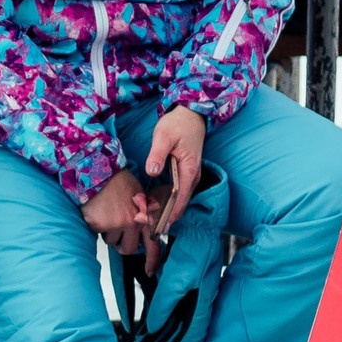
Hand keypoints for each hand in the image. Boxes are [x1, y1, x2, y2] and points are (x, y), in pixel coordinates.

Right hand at [82, 170, 150, 255]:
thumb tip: (143, 231)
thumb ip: (144, 216)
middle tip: (118, 233)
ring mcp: (115, 225)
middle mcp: (132, 223)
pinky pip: (97, 233)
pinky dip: (96, 226)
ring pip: (111, 242)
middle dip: (123, 244)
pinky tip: (97, 212)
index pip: (153, 246)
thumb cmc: (118, 181)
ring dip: (109, 232)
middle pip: (129, 249)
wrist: (99, 171)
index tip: (150, 271)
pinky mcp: (99, 225)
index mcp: (144, 217)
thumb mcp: (140, 197)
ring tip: (106, 214)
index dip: (152, 261)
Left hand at [143, 108, 207, 237]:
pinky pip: (177, 191)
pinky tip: (153, 205)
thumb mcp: (164, 136)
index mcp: (190, 170)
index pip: (180, 198)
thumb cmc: (178, 124)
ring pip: (178, 198)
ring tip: (148, 220)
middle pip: (180, 202)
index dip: (170, 213)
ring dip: (165, 209)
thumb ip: (157, 154)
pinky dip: (167, 199)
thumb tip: (152, 172)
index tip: (158, 225)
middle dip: (165, 215)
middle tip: (147, 226)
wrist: (191, 115)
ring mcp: (190, 176)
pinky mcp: (185, 174)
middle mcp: (193, 177)